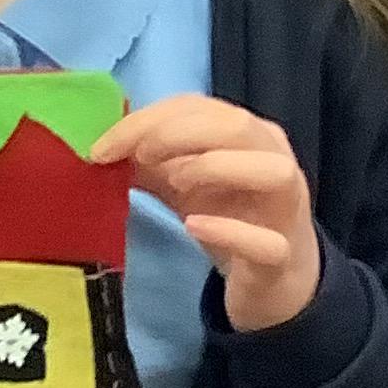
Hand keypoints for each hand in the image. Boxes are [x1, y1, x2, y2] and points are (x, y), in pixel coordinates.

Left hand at [90, 96, 321, 333]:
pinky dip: (231, 231)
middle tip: (138, 157)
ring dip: (217, 168)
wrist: (272, 279)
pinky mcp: (282, 257)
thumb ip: (149, 161)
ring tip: (174, 184)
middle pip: (238, 127)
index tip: (105, 145)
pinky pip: (268, 242)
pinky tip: (194, 227)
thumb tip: (101, 146)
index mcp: (249, 135)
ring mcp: (286, 209)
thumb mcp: (183, 183)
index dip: (150, 119)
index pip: (201, 108)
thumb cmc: (229, 217)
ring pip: (272, 171)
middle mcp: (275, 161)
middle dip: (179, 134)